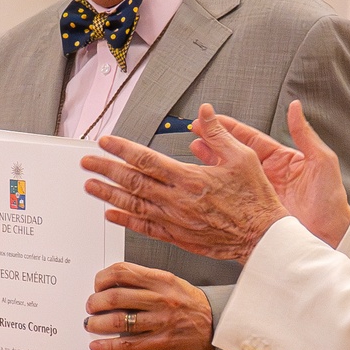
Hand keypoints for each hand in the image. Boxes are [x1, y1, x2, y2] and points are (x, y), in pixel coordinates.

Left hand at [81, 106, 288, 262]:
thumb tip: (204, 112)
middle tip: (87, 162)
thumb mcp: (242, 156)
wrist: (262, 237)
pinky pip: (144, 228)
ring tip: (90, 185)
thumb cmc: (255, 199)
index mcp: (190, 178)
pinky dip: (125, 220)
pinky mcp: (178, 237)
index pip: (146, 159)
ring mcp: (175, 221)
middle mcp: (177, 200)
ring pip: (133, 206)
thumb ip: (218, 133)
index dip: (122, 149)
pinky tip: (110, 214)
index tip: (105, 142)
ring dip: (108, 194)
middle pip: (132, 182)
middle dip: (106, 170)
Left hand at [84, 263, 214, 349]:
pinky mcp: (161, 342)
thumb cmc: (191, 302)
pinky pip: (129, 344)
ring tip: (90, 324)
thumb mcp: (170, 281)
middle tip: (90, 306)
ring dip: (97, 324)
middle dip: (95, 303)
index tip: (97, 285)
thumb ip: (144, 280)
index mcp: (160, 279)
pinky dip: (109, 346)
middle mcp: (159, 299)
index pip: (122, 272)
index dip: (102, 278)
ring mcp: (160, 321)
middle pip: (115, 297)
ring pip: (119, 321)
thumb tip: (113, 282)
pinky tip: (98, 345)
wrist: (216, 323)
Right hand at [202, 101, 349, 247]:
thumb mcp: (322, 162)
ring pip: (231, 171)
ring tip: (194, 148)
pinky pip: (233, 194)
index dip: (232, 128)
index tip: (215, 118)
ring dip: (212, 159)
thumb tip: (296, 108)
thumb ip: (305, 134)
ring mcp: (259, 191)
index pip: (252, 138)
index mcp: (283, 159)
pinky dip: (218, 185)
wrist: (330, 235)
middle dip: (216, 140)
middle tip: (197, 130)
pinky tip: (206, 178)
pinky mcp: (255, 208)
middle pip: (236, 152)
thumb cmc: (331, 201)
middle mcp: (268, 173)